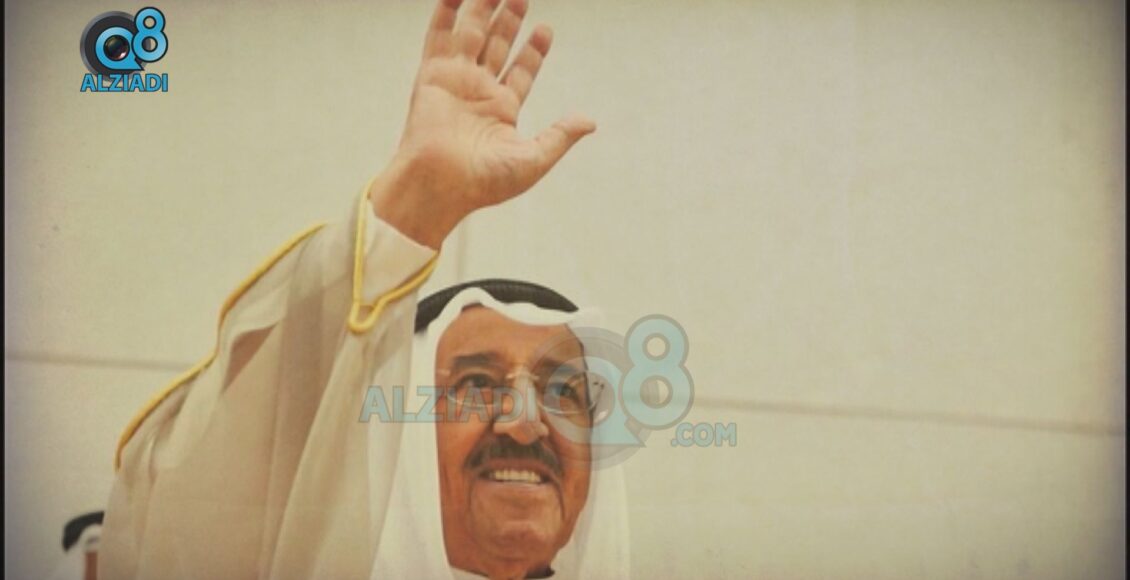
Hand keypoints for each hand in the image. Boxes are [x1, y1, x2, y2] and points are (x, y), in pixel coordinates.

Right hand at [369, 0, 595, 248]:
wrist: (439, 185)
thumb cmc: (483, 183)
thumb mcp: (533, 160)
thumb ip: (560, 136)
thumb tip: (589, 121)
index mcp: (501, 112)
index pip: (520, 72)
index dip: (533, 51)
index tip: (545, 29)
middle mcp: (478, 93)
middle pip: (497, 47)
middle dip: (510, 22)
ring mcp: (455, 82)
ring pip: (473, 36)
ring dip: (485, 10)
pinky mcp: (433, 76)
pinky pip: (440, 36)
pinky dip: (447, 13)